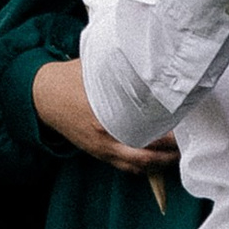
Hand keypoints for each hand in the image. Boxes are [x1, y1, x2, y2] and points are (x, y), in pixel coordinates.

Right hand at [31, 58, 175, 170]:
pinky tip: (156, 159)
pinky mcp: (98, 153)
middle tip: (186, 145)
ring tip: (176, 154)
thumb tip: (149, 62)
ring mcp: (101, 149)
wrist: (43, 97)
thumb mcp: (96, 69)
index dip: (166, 134)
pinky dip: (143, 166)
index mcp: (105, 117)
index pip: (143, 131)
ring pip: (136, 166)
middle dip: (168, 154)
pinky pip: (125, 166)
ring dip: (158, 163)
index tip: (183, 126)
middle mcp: (104, 138)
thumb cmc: (70, 78)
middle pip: (145, 156)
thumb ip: (122, 71)